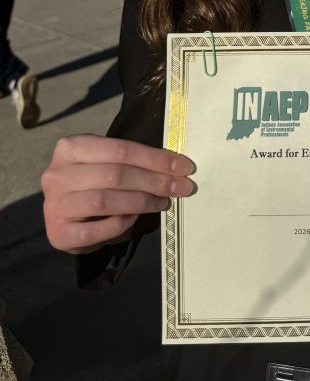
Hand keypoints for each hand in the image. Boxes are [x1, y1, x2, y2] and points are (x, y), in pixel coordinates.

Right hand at [42, 135, 195, 254]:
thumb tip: (175, 167)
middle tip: (181, 187)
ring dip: (142, 202)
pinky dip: (121, 223)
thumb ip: (131, 161)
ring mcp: (55, 205)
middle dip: (154, 181)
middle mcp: (57, 174)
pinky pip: (97, 229)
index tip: (183, 167)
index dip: (155, 158)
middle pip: (115, 174)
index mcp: (71, 148)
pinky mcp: (59, 233)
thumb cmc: (92, 184)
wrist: (65, 218)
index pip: (120, 149)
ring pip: (105, 200)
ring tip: (162, 202)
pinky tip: (135, 218)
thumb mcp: (106, 163)